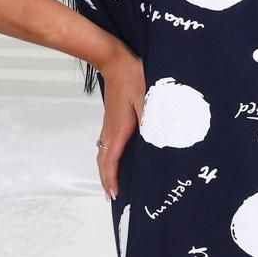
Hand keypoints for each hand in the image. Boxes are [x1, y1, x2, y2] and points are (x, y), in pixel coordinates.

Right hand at [96, 44, 144, 200]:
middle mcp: (111, 129)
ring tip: (110, 183)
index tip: (114, 194)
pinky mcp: (110, 119)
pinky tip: (113, 159)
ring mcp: (108, 124)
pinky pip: (105, 144)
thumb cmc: (131, 76)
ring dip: (105, 170)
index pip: (111, 160)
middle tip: (110, 196)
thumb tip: (154, 139)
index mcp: (120, 128)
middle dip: (106, 180)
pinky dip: (107, 157)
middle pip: (103, 161)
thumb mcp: (147, 98)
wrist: (114, 60)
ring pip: (102, 153)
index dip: (111, 179)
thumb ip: (151, 119)